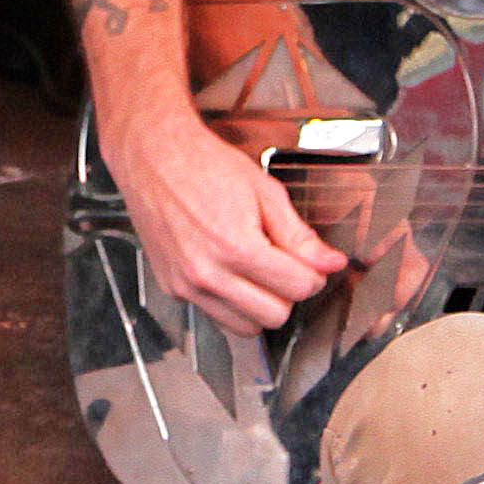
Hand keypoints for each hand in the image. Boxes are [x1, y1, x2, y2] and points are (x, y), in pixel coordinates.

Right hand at [99, 91, 350, 341]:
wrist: (153, 156)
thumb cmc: (204, 165)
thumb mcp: (264, 192)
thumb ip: (299, 235)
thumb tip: (330, 262)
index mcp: (236, 246)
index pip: (297, 288)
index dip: (313, 276)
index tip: (311, 265)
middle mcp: (207, 273)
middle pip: (274, 316)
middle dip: (288, 294)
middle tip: (286, 267)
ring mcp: (186, 285)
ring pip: (245, 327)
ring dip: (261, 305)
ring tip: (258, 271)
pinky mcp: (173, 289)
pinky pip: (216, 316)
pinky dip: (232, 303)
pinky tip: (232, 272)